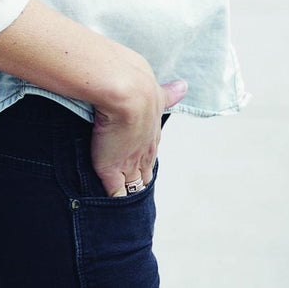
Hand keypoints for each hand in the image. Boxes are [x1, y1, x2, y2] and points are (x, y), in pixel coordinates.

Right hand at [90, 58, 186, 197]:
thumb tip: (183, 86)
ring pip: (132, 185)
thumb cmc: (137, 87)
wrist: (127, 92)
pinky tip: (105, 202)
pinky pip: (115, 193)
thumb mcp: (156, 91)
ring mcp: (129, 163)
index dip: (144, 160)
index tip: (138, 163)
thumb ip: (168, 93)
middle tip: (130, 185)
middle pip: (144, 174)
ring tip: (120, 197)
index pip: (149, 154)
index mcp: (153, 135)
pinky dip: (111, 198)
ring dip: (127, 189)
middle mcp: (145, 152)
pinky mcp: (112, 170)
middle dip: (138, 179)